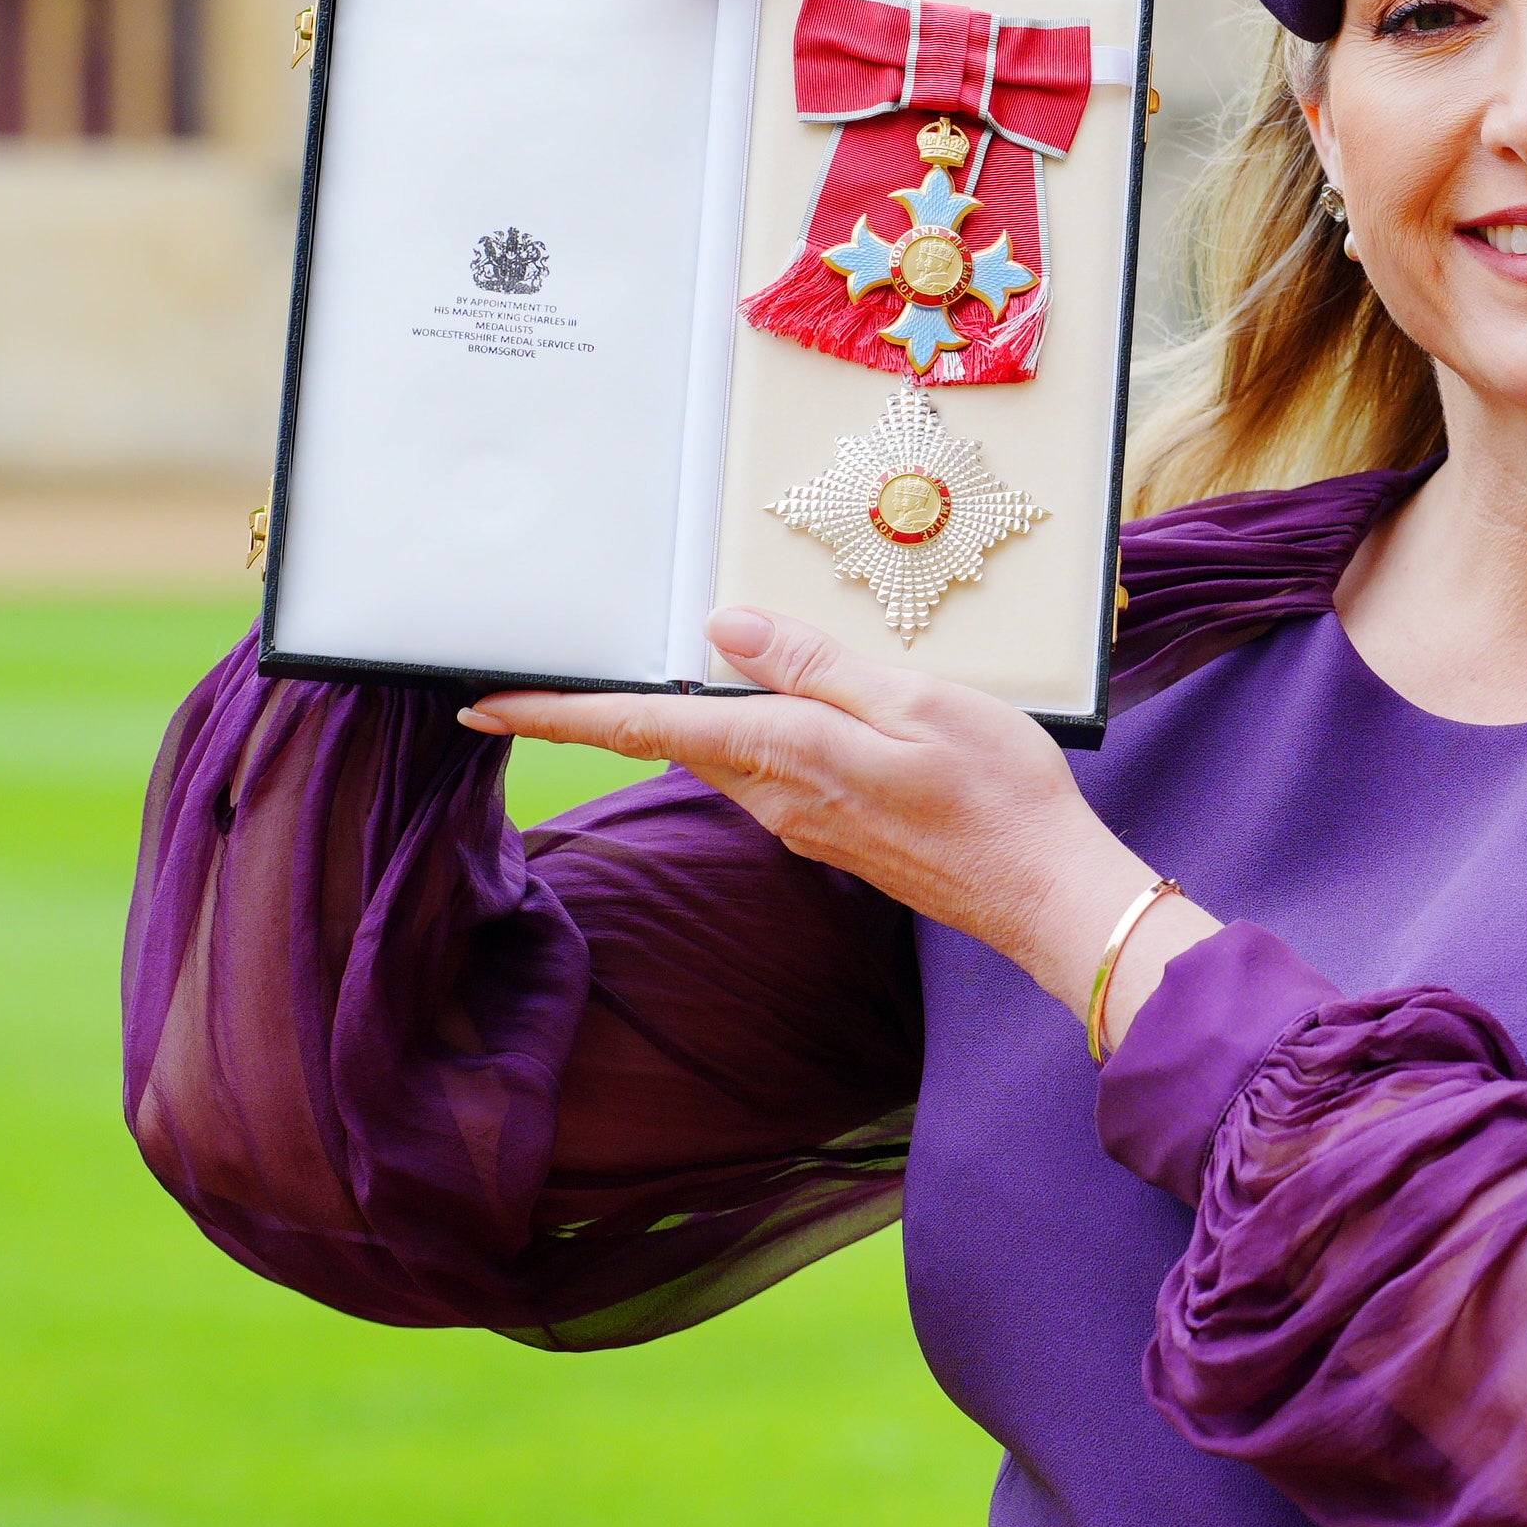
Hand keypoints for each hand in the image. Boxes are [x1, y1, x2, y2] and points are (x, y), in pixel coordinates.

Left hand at [461, 606, 1217, 1039]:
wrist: (1045, 891)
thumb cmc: (994, 793)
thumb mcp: (910, 701)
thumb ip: (812, 667)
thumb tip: (721, 635)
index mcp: (785, 754)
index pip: (644, 727)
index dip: (558, 714)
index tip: (482, 705)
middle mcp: (776, 795)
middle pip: (671, 739)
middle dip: (602, 709)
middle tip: (536, 676)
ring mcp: (802, 819)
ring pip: (722, 752)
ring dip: (677, 720)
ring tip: (656, 671)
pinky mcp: (833, 829)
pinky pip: (770, 767)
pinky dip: (745, 733)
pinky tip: (772, 706)